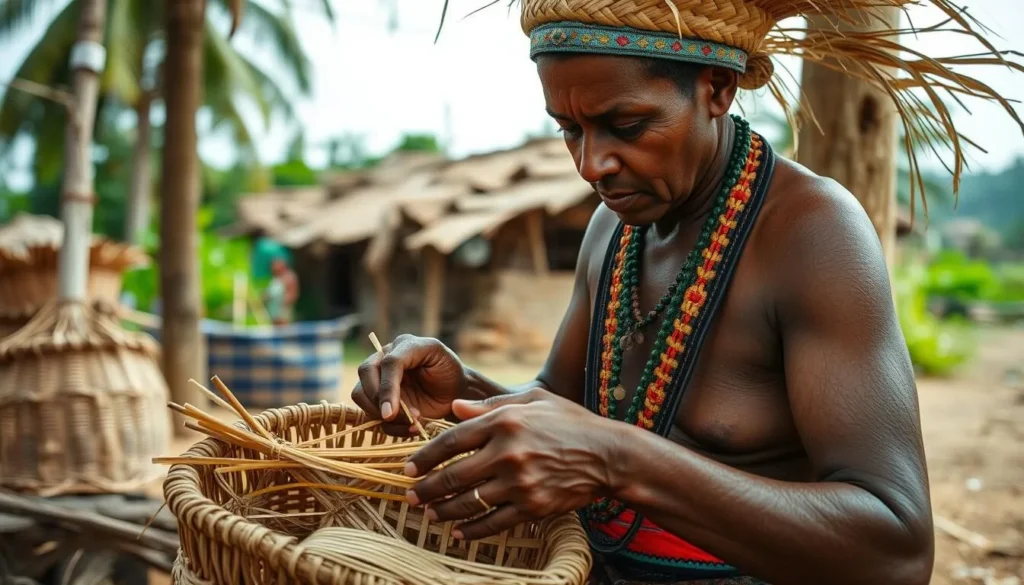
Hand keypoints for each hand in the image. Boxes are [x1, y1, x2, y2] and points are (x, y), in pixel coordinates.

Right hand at [351, 334, 467, 434]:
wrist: (455, 391)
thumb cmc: (451, 374)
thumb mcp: (446, 364)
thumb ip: (425, 372)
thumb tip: (402, 393)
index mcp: (405, 345)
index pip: (388, 362)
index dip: (387, 388)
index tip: (390, 413)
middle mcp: (386, 357)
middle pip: (365, 373)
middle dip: (378, 400)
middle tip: (396, 418)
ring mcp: (379, 377)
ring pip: (361, 394)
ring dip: (381, 415)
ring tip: (412, 423)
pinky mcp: (379, 397)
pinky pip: (371, 413)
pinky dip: (390, 427)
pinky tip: (411, 428)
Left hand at [403, 388, 615, 539]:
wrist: (609, 455)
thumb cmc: (571, 422)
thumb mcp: (534, 400)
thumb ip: (491, 405)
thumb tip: (455, 408)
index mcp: (505, 422)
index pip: (452, 441)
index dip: (424, 456)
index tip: (408, 467)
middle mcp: (508, 453)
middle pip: (453, 476)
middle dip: (426, 489)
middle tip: (409, 495)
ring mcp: (520, 483)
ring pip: (469, 503)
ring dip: (443, 511)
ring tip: (429, 514)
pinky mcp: (532, 507)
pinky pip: (493, 523)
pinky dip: (472, 531)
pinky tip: (458, 532)